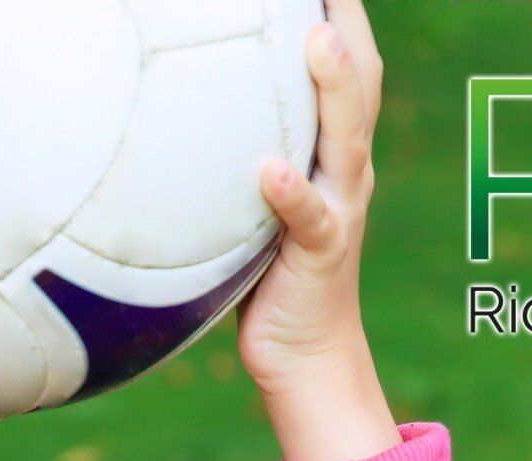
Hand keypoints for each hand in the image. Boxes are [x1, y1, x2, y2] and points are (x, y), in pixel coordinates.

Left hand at [236, 0, 399, 460]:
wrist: (303, 356)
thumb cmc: (267, 276)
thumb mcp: (254, 204)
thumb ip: (236, 154)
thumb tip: (170, 105)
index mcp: (333, 153)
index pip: (345, 69)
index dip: (339, 15)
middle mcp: (347, 172)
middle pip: (360, 85)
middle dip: (350, 26)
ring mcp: (341, 211)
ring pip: (346, 141)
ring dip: (334, 90)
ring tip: (317, 41)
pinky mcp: (323, 257)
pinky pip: (310, 221)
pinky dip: (293, 193)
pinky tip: (271, 170)